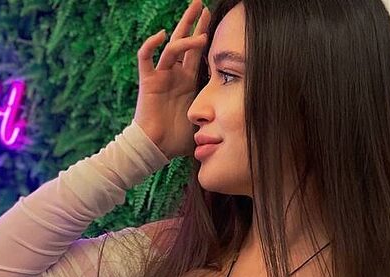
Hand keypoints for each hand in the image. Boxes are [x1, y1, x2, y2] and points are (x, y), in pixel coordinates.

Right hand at [133, 0, 210, 159]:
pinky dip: (151, 45)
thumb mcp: (205, 122)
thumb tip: (243, 122)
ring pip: (171, 47)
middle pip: (185, 42)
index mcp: (188, 82)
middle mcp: (175, 75)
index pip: (198, 53)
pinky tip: (161, 35)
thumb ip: (220, 117)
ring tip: (198, 18)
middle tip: (202, 4)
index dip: (205, 36)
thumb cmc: (177, 139)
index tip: (217, 20)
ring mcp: (161, 76)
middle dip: (193, 23)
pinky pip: (146, 58)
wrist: (156, 148)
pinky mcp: (149, 81)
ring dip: (185, 33)